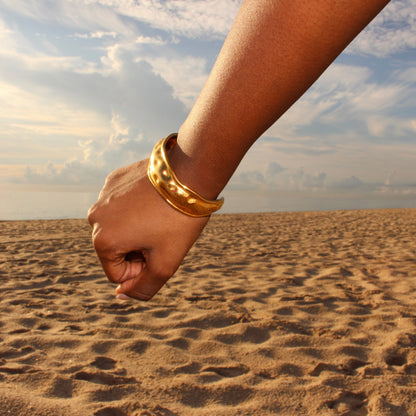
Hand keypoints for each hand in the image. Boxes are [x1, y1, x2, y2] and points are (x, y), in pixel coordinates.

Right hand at [87, 159, 208, 299]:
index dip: (143, 269)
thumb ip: (143, 289)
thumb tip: (122, 296)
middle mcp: (95, 216)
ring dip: (137, 229)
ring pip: (119, 227)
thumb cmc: (178, 220)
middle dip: (138, 250)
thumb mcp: (166, 263)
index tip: (161, 250)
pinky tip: (155, 200)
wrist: (190, 173)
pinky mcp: (114, 179)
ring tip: (160, 217)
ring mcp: (103, 195)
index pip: (117, 274)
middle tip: (163, 234)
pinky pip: (122, 205)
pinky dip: (136, 208)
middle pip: (116, 250)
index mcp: (102, 240)